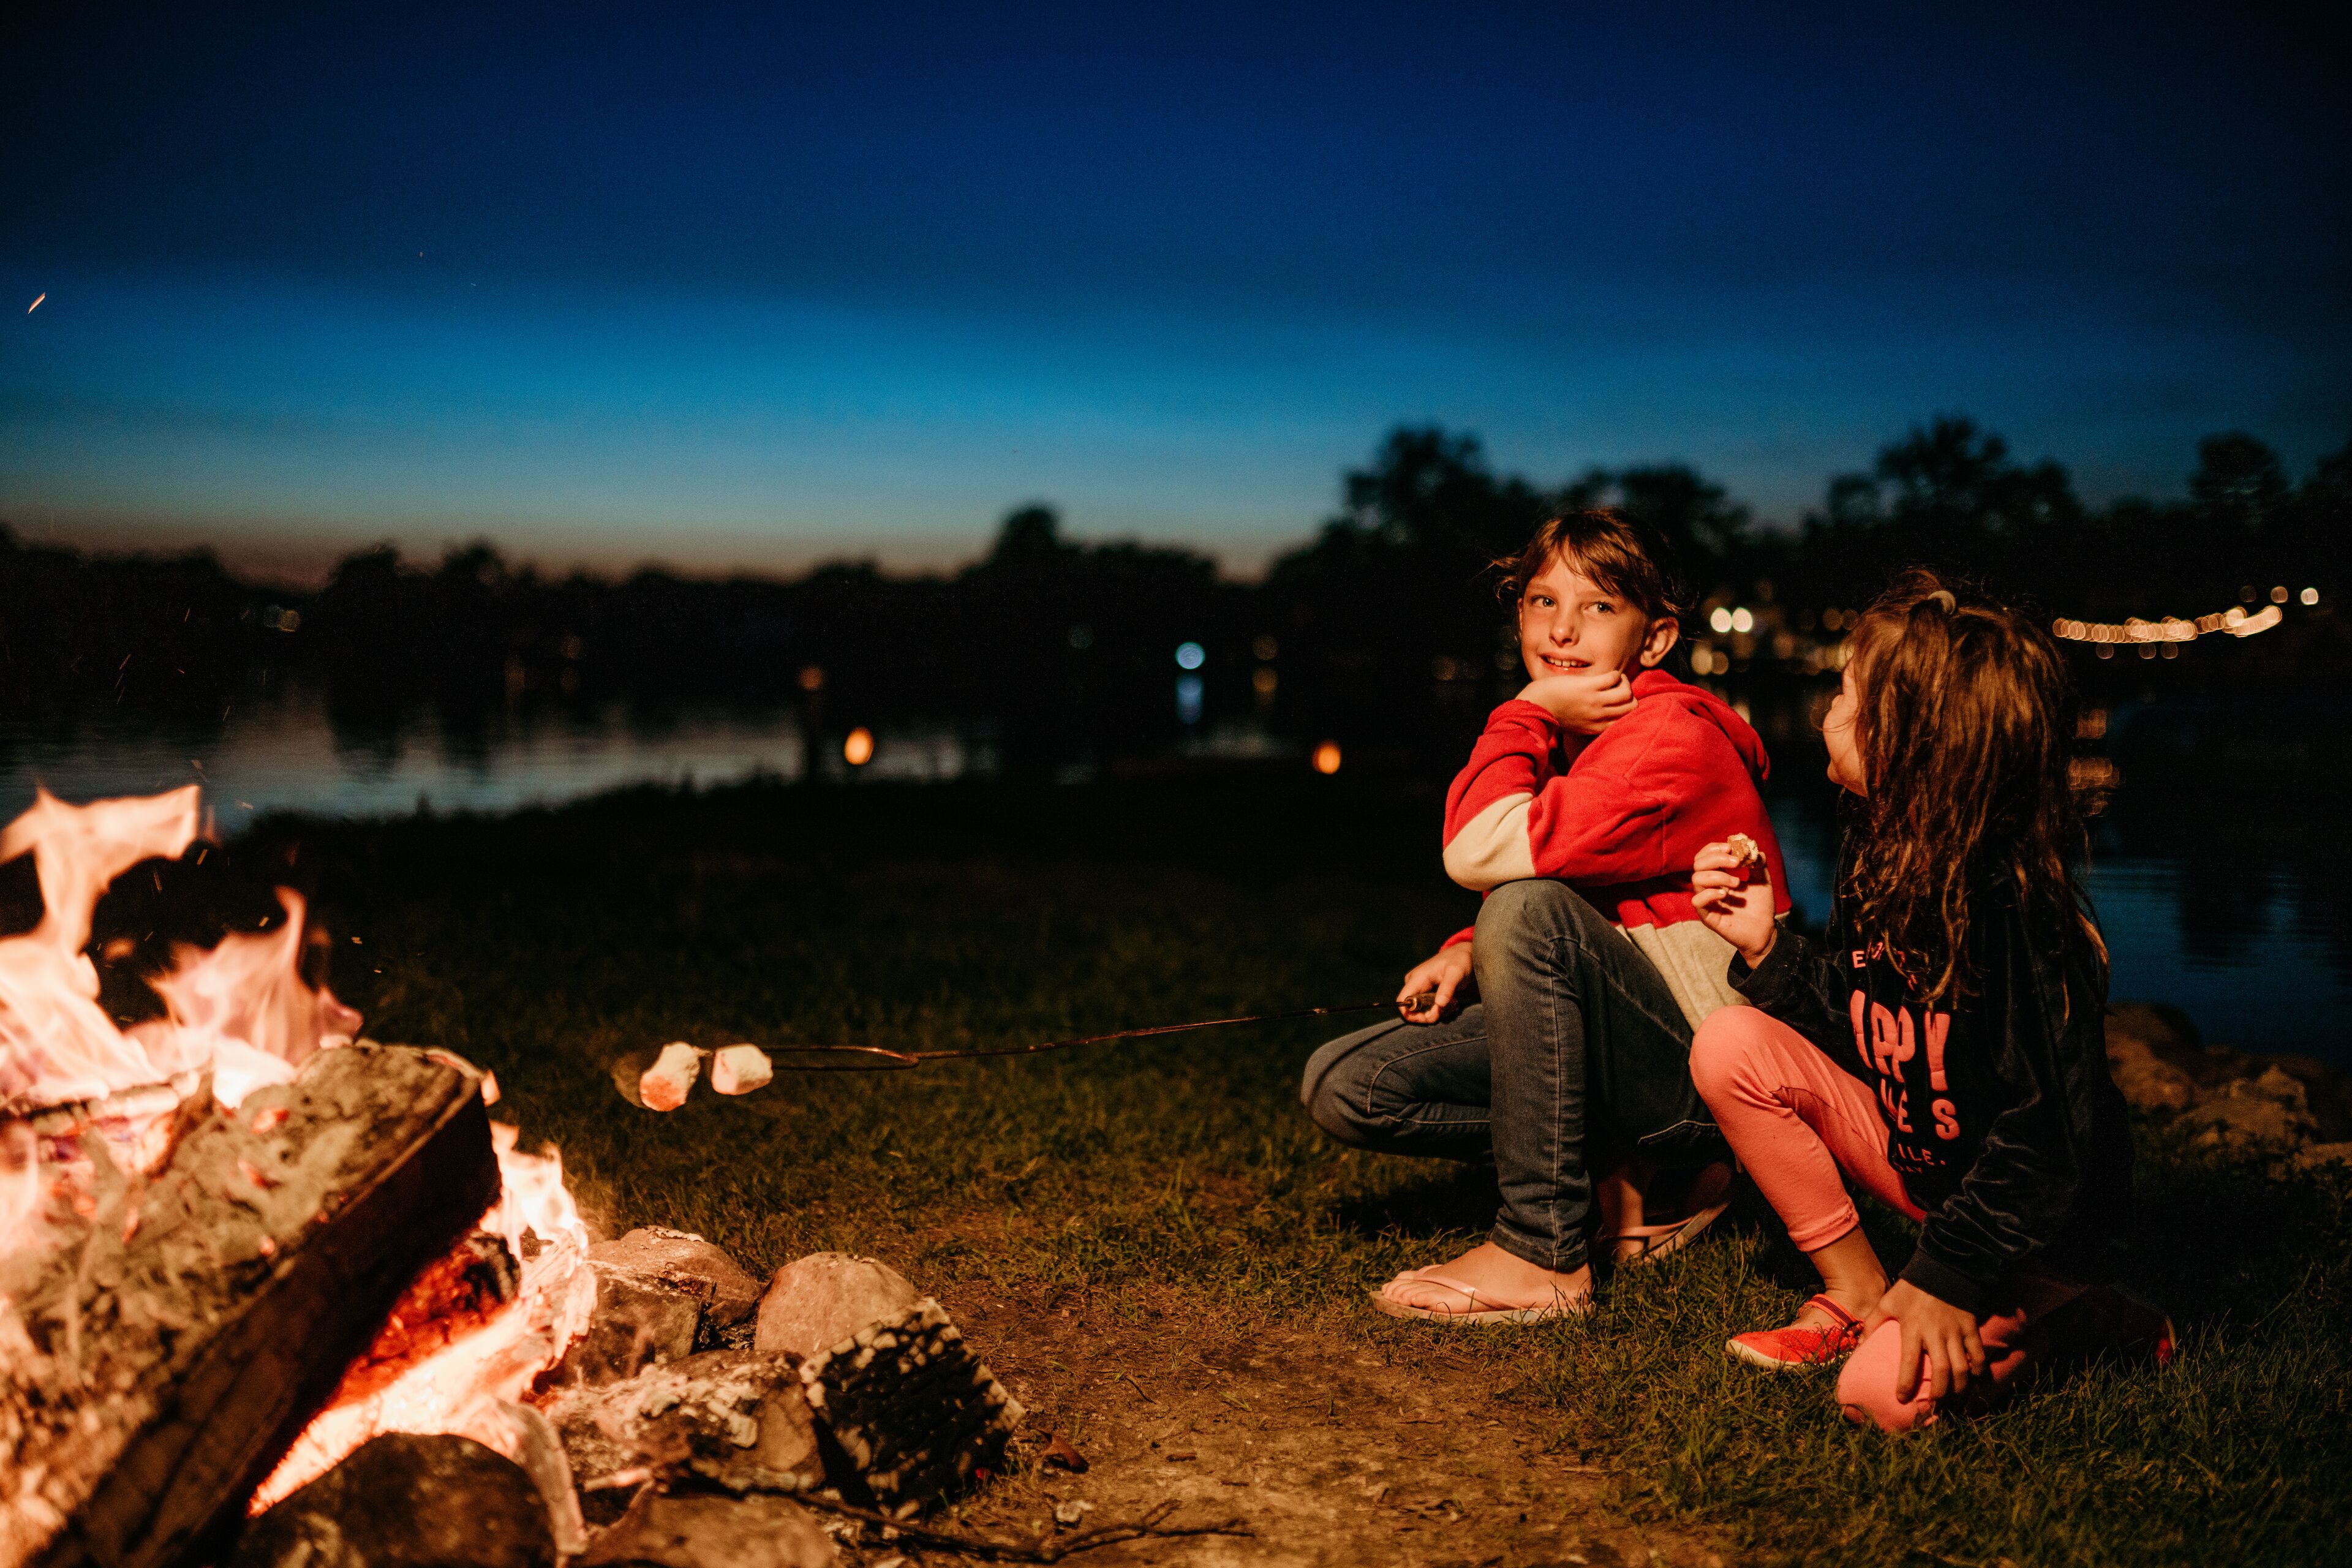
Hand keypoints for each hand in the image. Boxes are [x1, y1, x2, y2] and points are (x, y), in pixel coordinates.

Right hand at [1398, 942, 1474, 1022]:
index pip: (1402, 1001)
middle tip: (1447, 1008)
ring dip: (1440, 1011)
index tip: (1431, 1016)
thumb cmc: (1459, 960)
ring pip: (1424, 1011)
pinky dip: (1442, 1008)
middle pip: (1413, 1010)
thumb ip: (1447, 988)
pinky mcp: (1429, 993)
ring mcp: (1422, 989)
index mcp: (1417, 978)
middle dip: (1431, 1014)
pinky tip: (1452, 1001)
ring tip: (1453, 1001)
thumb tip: (1439, 1004)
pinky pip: (1430, 1008)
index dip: (1412, 1014)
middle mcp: (1416, 984)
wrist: (1465, 954)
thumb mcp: (1456, 972)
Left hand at [1517, 668, 1634, 734]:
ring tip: (1614, 679)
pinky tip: (1606, 674)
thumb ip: (1593, 720)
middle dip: (1628, 693)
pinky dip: (1614, 674)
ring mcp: (1595, 702)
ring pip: (1627, 693)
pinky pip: (1613, 678)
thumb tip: (1605, 710)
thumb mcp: (1578, 724)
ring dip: (1624, 682)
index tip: (1618, 698)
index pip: (1627, 718)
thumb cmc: (1553, 713)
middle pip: (1632, 706)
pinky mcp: (1588, 688)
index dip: (1626, 705)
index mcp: (1598, 728)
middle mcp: (1599, 717)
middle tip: (1618, 686)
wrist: (1535, 707)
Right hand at [1691, 840, 1776, 964]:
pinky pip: (1697, 901)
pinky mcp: (1708, 916)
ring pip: (1696, 880)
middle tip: (1736, 863)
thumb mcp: (1763, 881)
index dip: (1714, 849)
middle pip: (1698, 864)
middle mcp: (1709, 887)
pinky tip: (1725, 895)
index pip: (1705, 857)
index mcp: (1719, 877)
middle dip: (1716, 858)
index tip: (1731, 847)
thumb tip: (1753, 849)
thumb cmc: (1761, 907)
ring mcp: (1708, 902)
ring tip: (1737, 883)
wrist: (1765, 932)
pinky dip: (1710, 893)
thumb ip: (1758, 864)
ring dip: (1717, 876)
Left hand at [1864, 1279, 1986, 1403]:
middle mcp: (1935, 1333)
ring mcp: (1956, 1332)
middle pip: (1942, 1372)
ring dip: (1959, 1388)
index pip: (1909, 1362)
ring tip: (1952, 1400)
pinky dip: (1978, 1370)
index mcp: (1912, 1328)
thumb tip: (1858, 1346)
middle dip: (1939, 1394)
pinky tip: (1973, 1380)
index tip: (1902, 1399)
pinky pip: (1978, 1354)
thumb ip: (1873, 1324)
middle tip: (1933, 1406)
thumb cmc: (1911, 1289)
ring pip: (1962, 1368)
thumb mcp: (1887, 1303)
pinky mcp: (1971, 1328)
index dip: (1906, 1383)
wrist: (1942, 1269)